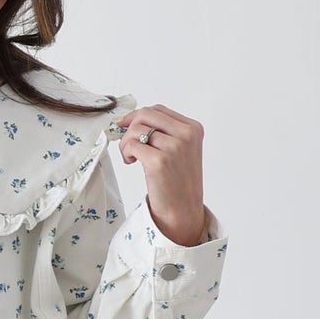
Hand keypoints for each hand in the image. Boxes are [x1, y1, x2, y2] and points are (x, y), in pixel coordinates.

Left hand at [116, 102, 209, 248]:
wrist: (182, 209)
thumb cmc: (178, 180)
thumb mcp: (180, 149)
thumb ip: (164, 131)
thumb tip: (132, 118)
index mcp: (193, 129)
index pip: (158, 109)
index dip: (138, 115)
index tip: (127, 125)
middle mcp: (186, 135)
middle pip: (146, 114)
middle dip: (130, 126)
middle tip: (128, 144)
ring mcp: (174, 147)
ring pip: (137, 129)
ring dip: (126, 142)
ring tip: (131, 156)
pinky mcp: (160, 161)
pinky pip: (132, 144)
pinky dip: (126, 152)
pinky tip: (131, 162)